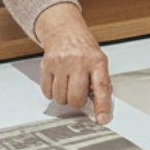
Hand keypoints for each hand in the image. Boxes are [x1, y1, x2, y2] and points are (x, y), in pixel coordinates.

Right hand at [34, 3, 111, 124]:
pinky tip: (57, 82)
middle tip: (77, 93)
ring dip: (63, 97)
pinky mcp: (46, 65)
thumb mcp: (99, 61)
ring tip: (67, 84)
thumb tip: (101, 107)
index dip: (102, 106)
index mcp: (96, 62)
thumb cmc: (84, 49)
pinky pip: (47, 91)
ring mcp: (61, 63)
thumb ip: (101, 82)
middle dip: (76, 101)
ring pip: (60, 98)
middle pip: (75, 98)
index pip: (101, 87)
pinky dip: (51, 93)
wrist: (64, 30)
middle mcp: (78, 62)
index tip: (102, 119)